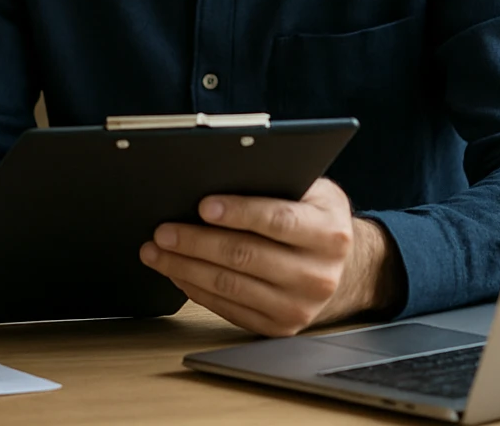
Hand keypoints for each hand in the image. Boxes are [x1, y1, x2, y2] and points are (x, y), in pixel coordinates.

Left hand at [138, 177, 403, 335]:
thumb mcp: (312, 192)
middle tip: (162, 231)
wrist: (343, 270)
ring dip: (185, 268)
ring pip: (231, 285)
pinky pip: (228, 308)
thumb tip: (217, 173)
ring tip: (156, 251)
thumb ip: (275, 183)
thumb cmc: (315, 218)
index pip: (277, 220)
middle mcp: (319, 274)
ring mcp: (299, 306)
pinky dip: (196, 289)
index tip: (202, 205)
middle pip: (245, 256)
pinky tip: (177, 272)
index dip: (238, 212)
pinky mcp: (280, 327)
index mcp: (330, 233)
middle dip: (196, 242)